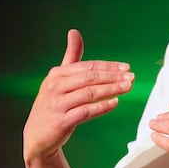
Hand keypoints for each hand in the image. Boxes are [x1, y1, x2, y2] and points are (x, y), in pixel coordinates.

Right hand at [23, 29, 133, 164]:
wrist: (37, 136)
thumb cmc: (53, 104)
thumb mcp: (59, 79)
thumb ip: (71, 56)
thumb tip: (74, 31)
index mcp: (57, 74)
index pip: (87, 66)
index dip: (108, 67)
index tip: (126, 68)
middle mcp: (55, 87)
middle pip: (89, 78)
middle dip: (112, 77)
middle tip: (131, 77)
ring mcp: (57, 104)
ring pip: (89, 94)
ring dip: (111, 89)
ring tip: (127, 87)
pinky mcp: (61, 121)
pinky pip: (85, 112)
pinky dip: (102, 107)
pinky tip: (115, 103)